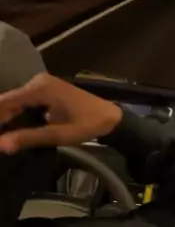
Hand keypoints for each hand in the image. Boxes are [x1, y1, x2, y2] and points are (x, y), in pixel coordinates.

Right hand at [0, 73, 122, 152]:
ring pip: (15, 102)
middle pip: (8, 101)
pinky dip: (18, 115)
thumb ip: (28, 138)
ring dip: (7, 118)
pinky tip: (13, 129)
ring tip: (3, 136)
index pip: (5, 101)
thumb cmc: (86, 125)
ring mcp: (42, 84)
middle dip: (0, 120)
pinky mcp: (46, 90)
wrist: (111, 118)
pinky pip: (25, 102)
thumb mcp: (57, 135)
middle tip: (0, 140)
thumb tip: (0, 145)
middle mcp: (37, 81)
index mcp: (39, 88)